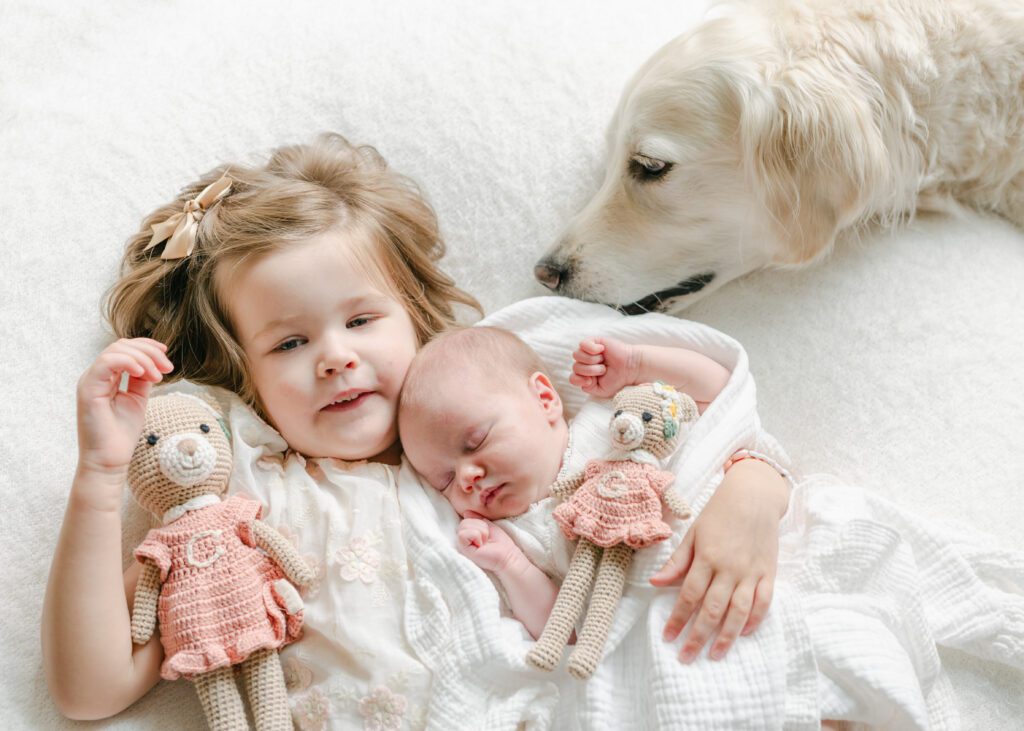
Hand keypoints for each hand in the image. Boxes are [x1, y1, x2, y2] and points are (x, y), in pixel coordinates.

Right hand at [77, 338, 173, 474]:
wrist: (110, 460)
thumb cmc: (121, 434)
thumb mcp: (138, 399)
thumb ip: (141, 380)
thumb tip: (153, 364)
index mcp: (106, 377)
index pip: (125, 349)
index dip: (148, 348)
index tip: (167, 360)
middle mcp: (96, 376)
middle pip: (121, 346)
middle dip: (149, 352)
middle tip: (167, 368)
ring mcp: (90, 381)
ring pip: (115, 351)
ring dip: (143, 358)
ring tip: (158, 376)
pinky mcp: (88, 390)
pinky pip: (106, 363)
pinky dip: (128, 362)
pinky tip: (143, 373)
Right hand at [456, 512, 524, 573]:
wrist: (507, 556)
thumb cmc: (500, 543)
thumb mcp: (489, 526)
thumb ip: (477, 519)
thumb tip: (466, 512)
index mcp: (469, 534)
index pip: (466, 519)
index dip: (479, 522)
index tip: (488, 533)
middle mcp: (464, 540)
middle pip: (464, 521)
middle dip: (480, 526)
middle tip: (487, 538)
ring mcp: (463, 545)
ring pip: (463, 525)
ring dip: (480, 531)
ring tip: (484, 542)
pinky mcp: (463, 550)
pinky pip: (463, 534)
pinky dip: (476, 536)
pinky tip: (481, 545)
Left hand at [569, 336, 640, 398]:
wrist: (630, 369)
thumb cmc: (617, 380)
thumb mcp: (601, 390)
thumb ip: (587, 388)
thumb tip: (583, 377)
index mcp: (584, 375)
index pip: (572, 378)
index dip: (580, 380)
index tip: (592, 381)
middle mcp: (584, 362)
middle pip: (575, 367)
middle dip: (591, 370)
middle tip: (604, 369)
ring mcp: (587, 351)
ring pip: (577, 355)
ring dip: (592, 361)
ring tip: (603, 361)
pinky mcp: (593, 341)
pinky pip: (583, 344)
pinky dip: (591, 349)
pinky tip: (601, 350)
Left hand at [649, 460, 784, 661]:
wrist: (754, 496)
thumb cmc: (719, 513)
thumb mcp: (693, 533)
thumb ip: (677, 561)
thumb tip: (655, 583)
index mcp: (707, 557)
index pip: (689, 595)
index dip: (677, 618)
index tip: (668, 637)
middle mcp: (729, 568)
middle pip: (712, 609)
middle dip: (697, 636)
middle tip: (686, 656)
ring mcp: (751, 571)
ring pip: (739, 611)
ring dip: (726, 636)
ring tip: (715, 655)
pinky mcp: (769, 572)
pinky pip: (764, 601)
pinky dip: (756, 619)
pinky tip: (745, 632)